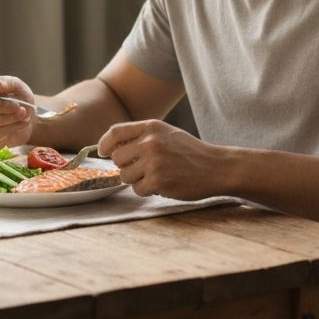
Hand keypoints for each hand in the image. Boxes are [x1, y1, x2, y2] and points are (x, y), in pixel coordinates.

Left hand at [97, 118, 221, 199]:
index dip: (104, 143)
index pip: (116, 132)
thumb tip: (114, 148)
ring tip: (155, 177)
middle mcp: (150, 142)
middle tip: (141, 169)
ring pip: (125, 176)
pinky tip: (162, 185)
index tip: (102, 152)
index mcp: (152, 127)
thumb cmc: (191, 152)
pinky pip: (138, 190)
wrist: (216, 167)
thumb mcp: (168, 134)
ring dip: (137, 180)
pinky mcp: (158, 181)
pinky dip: (147, 191)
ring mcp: (153, 162)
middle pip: (117, 158)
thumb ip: (144, 137)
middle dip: (125, 166)